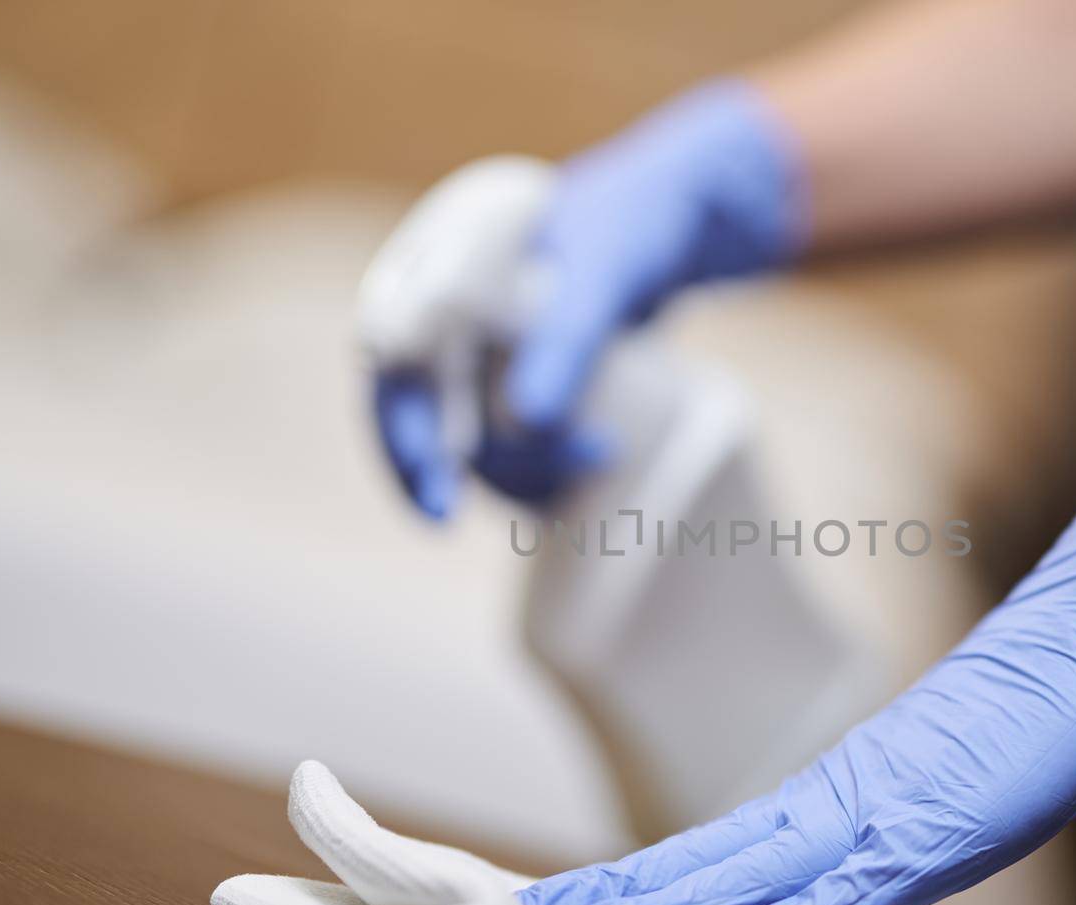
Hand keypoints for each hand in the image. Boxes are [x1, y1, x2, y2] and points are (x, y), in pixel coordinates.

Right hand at [369, 80, 801, 516]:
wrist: (683, 212)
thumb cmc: (642, 219)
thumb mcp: (610, 266)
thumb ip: (568, 334)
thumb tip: (527, 420)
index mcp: (446, 251)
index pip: (392, 344)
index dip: (399, 413)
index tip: (432, 474)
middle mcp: (444, 296)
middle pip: (403, 396)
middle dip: (422, 461)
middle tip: (440, 521)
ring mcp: (478, 339)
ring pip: (457, 428)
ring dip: (516, 462)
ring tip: (601, 454)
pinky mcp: (512, 373)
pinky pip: (498, 436)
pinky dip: (536, 461)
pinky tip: (595, 455)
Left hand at [518, 404, 1075, 904]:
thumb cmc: (1016, 726)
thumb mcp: (930, 814)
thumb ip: (865, 873)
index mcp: (825, 805)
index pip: (702, 858)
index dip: (621, 893)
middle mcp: (830, 806)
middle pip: (694, 865)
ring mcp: (877, 814)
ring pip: (741, 876)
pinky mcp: (932, 828)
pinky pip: (844, 892)